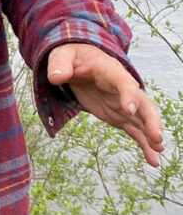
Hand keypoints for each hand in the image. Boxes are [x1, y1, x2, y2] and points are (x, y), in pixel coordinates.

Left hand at [47, 43, 163, 166]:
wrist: (79, 61)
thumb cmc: (72, 57)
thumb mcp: (61, 55)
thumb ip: (59, 65)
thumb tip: (56, 77)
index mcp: (109, 70)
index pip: (122, 82)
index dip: (128, 95)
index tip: (128, 110)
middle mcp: (122, 88)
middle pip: (142, 102)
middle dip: (151, 119)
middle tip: (156, 137)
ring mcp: (124, 103)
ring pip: (143, 119)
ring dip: (151, 135)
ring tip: (158, 151)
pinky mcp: (121, 115)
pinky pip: (135, 130)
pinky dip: (144, 143)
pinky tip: (152, 159)